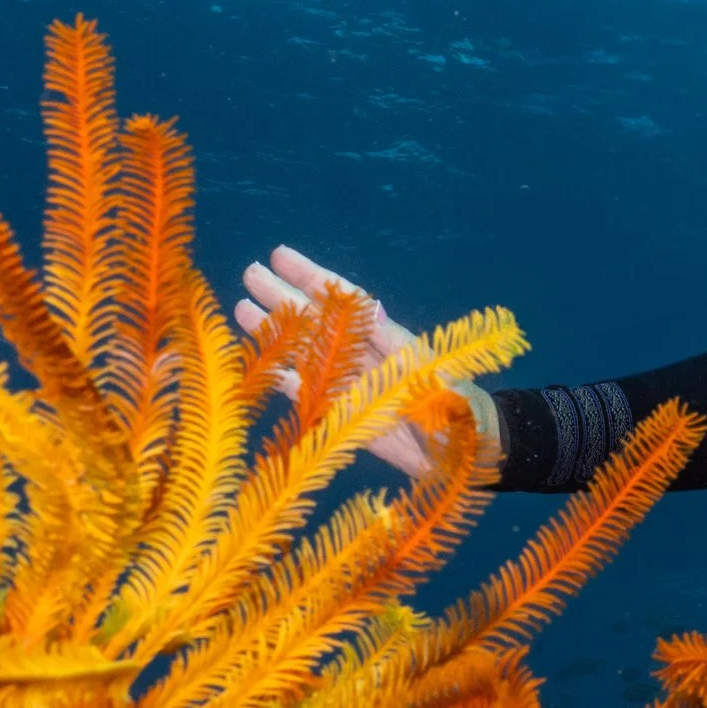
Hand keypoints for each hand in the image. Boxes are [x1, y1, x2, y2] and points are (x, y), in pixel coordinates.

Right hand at [236, 245, 438, 476]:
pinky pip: (306, 393)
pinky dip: (282, 376)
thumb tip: (374, 312)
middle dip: (285, 297)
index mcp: (390, 340)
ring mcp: (352, 384)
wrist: (465, 452)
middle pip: (318, 320)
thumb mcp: (436, 374)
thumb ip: (401, 350)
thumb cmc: (460, 408)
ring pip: (305, 351)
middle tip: (250, 272)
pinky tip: (259, 360)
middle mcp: (366, 356)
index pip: (347, 301)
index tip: (281, 255)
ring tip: (241, 308)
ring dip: (276, 332)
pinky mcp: (343, 415)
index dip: (315, 278)